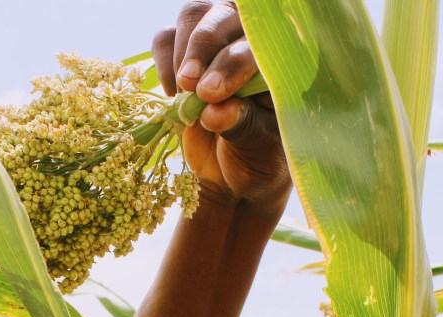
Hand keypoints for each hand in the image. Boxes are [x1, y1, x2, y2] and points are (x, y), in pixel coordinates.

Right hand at [153, 1, 290, 209]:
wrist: (231, 175)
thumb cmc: (256, 159)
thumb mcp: (257, 150)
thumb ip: (242, 126)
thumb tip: (215, 113)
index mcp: (278, 63)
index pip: (259, 44)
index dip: (231, 62)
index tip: (210, 94)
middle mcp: (249, 42)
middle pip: (225, 14)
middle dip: (203, 48)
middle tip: (189, 86)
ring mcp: (216, 43)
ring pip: (194, 14)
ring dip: (182, 51)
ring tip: (181, 91)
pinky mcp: (184, 53)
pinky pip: (166, 36)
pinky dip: (163, 60)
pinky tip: (171, 93)